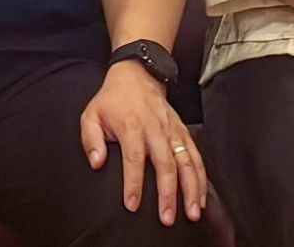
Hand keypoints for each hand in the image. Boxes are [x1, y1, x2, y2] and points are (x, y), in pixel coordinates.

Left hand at [80, 60, 206, 224]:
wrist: (137, 75)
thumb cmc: (112, 100)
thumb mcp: (92, 115)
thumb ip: (91, 140)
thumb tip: (97, 162)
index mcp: (131, 125)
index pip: (134, 158)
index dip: (134, 183)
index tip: (133, 204)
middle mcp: (155, 129)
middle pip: (165, 163)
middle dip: (168, 193)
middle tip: (167, 217)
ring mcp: (172, 131)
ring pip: (187, 162)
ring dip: (191, 189)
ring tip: (193, 212)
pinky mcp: (183, 132)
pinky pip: (196, 157)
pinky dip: (201, 178)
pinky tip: (201, 198)